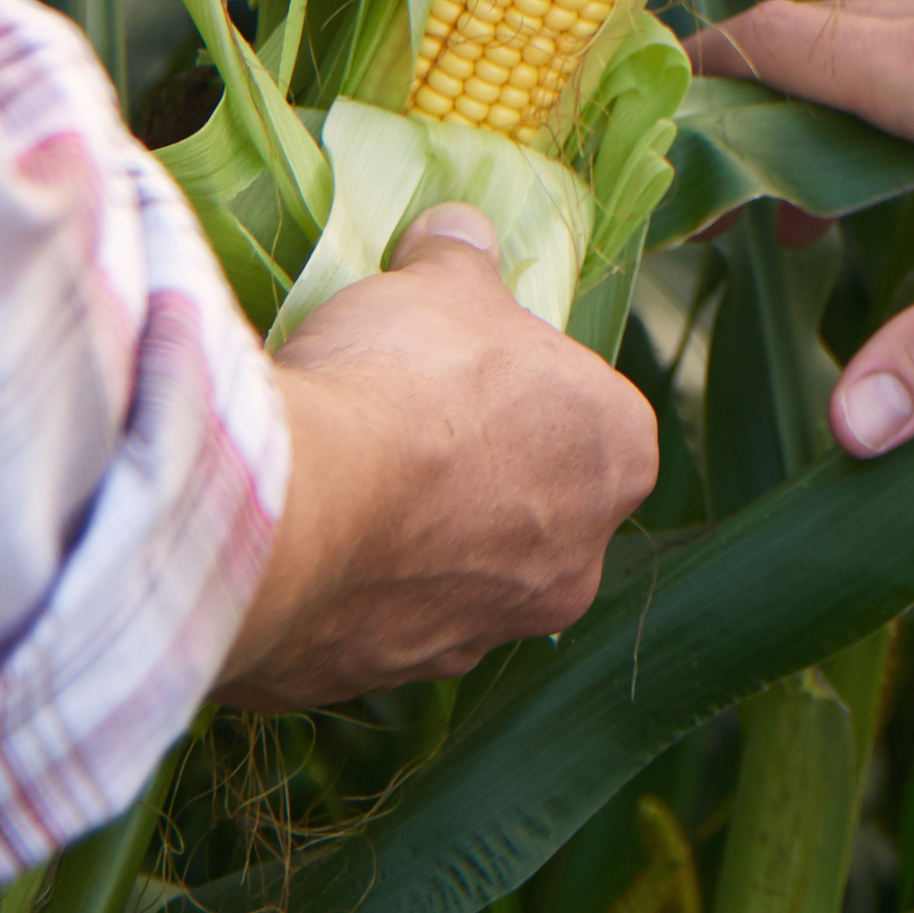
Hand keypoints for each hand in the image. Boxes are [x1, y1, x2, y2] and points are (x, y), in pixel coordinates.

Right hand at [222, 209, 656, 703]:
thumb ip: (461, 257)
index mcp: (619, 458)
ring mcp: (484, 635)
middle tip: (393, 429)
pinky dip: (345, 592)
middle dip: (470, 473)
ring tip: (336, 488)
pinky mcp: (393, 680)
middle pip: (529, 503)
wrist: (294, 508)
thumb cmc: (397, 379)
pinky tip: (300, 545)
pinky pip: (375, 626)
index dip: (519, 381)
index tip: (455, 365)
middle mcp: (576, 565)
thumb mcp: (439, 280)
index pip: (586, 411)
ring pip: (453, 576)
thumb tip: (459, 233)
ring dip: (406, 542)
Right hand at [690, 0, 913, 455]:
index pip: (777, 44)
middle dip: (760, 129)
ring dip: (842, 119)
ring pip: (894, 49)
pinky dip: (913, 99)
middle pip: (820, 51)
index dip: (701, 87)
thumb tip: (852, 427)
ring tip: (823, 219)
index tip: (652, 149)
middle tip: (726, 224)